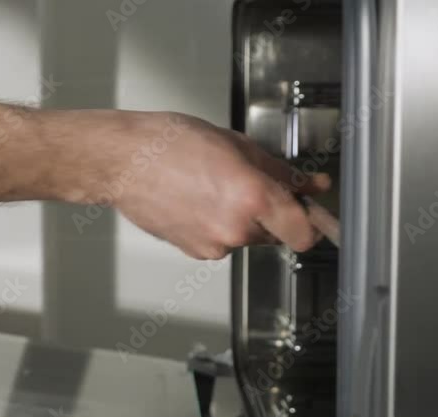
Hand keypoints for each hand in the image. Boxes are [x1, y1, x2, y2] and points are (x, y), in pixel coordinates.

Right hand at [91, 112, 331, 259]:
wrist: (123, 163)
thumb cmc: (169, 144)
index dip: (312, 224)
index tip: (314, 215)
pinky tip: (197, 199)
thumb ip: (279, 171)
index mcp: (252, 197)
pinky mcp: (195, 251)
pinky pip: (222, 241)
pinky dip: (217, 224)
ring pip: (246, 236)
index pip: (304, 233)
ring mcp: (214, 244)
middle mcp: (236, 228)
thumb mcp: (236, 145)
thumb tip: (310, 185)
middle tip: (248, 183)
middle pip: (276, 233)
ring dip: (240, 217)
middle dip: (270, 212)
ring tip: (212, 186)